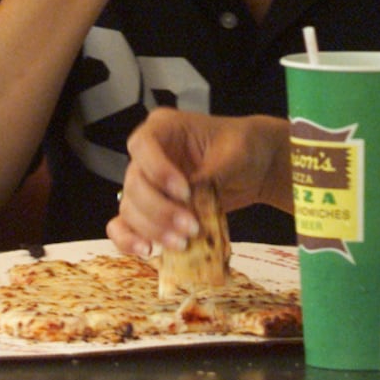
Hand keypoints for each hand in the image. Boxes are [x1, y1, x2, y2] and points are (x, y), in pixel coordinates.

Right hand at [108, 108, 288, 255]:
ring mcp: (146, 184)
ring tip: (182, 244)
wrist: (254, 167)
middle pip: (134, 183)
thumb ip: (211, 172)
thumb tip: (192, 196)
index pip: (143, 145)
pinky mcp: (149, 210)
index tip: (185, 191)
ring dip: (152, 229)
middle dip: (160, 210)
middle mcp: (147, 155)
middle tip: (190, 228)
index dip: (158, 171)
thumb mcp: (235, 152)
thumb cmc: (243, 148)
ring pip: (130, 208)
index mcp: (164, 127)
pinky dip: (130, 240)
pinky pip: (125, 225)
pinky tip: (148, 251)